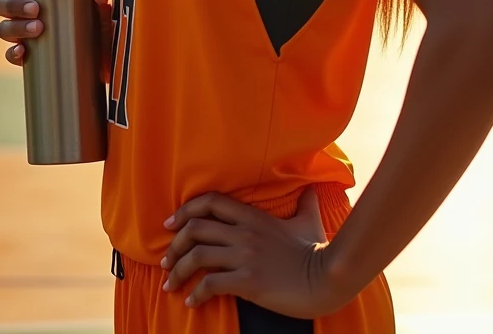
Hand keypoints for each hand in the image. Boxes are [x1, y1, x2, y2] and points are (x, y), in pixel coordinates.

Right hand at [0, 0, 111, 78]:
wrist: (102, 66)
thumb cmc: (99, 32)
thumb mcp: (104, 17)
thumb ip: (102, 5)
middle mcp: (26, 14)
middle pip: (3, 4)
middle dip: (14, 4)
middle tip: (36, 9)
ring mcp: (25, 35)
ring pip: (4, 28)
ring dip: (16, 27)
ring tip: (38, 28)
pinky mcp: (28, 57)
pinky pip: (11, 55)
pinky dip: (13, 52)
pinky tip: (22, 51)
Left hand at [159, 186, 346, 316]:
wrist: (326, 278)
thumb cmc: (316, 250)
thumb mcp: (308, 220)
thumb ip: (306, 202)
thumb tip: (313, 189)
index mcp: (253, 216)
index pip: (209, 202)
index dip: (185, 210)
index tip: (170, 224)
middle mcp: (244, 232)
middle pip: (195, 229)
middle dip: (174, 245)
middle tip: (165, 261)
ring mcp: (245, 256)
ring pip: (197, 256)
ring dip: (178, 271)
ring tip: (171, 284)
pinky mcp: (248, 281)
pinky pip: (211, 285)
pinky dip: (196, 294)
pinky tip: (192, 302)